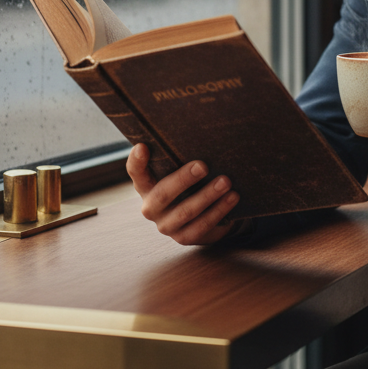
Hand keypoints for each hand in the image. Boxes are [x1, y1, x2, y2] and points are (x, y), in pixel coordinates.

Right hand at [126, 143, 240, 245]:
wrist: (201, 215)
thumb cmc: (189, 183)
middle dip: (183, 179)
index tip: (143, 146)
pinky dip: (218, 211)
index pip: (135, 172)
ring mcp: (166, 225)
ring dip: (207, 196)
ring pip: (185, 212)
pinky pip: (202, 226)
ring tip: (226, 181)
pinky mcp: (183, 238)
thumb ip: (178, 156)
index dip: (137, 161)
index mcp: (145, 186)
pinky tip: (232, 198)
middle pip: (163, 194)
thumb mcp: (179, 169)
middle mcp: (150, 207)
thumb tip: (199, 130)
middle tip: (203, 165)